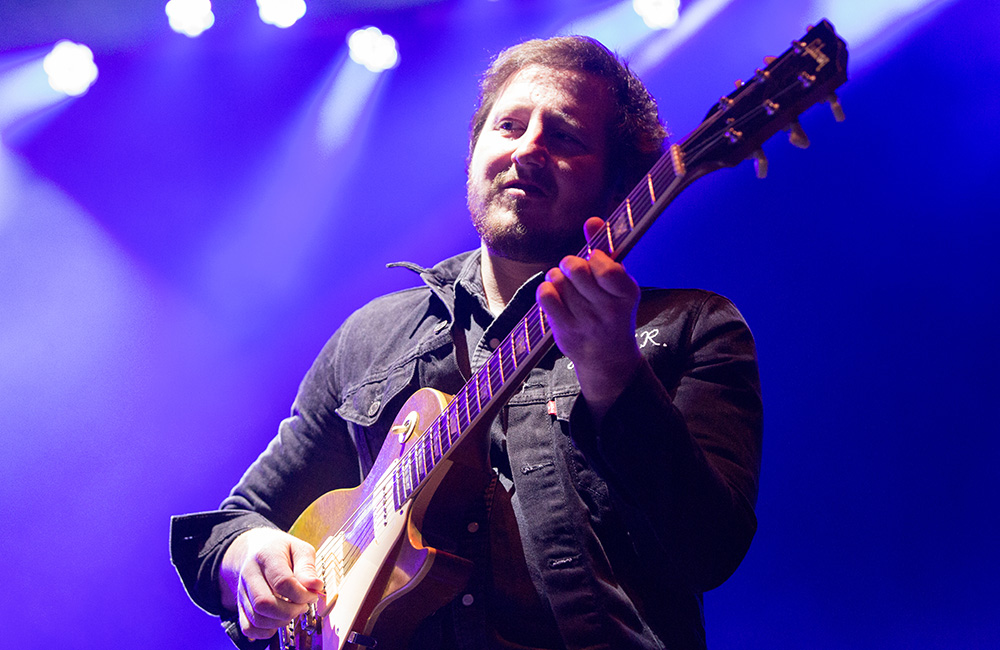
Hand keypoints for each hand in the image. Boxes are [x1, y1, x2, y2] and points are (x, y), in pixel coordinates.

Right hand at [219, 528, 324, 640]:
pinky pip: (248, 628)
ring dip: (281, 622)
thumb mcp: (299, 549)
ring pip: (257, 618)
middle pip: (265, 603)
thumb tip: (316, 586)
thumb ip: (307, 567)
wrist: (256, 549)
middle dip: (290, 611)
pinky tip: (279, 621)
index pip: (282, 582)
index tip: (313, 594)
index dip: (302, 594)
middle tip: (304, 606)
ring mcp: (242, 591)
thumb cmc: (281, 550)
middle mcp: (249, 574)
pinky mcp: (240, 605)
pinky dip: (266, 631)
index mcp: (266, 555)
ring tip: (294, 611)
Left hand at [536, 217, 641, 419]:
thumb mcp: (618, 283)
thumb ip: (605, 250)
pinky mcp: (565, 330)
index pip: (605, 267)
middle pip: (576, 269)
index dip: (594, 256)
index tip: (594, 259)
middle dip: (570, 263)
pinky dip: (546, 290)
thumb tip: (592, 220)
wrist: (608, 358)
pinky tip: (554, 294)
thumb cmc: (612, 310)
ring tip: (564, 283)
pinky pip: (546, 297)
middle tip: (572, 268)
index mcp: (627, 293)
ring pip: (558, 280)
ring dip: (557, 276)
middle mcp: (608, 309)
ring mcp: (586, 322)